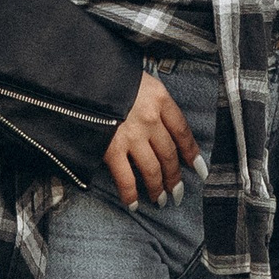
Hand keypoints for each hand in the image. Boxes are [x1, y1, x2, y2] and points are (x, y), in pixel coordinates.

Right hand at [103, 68, 200, 208]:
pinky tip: (133, 204)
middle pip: (169, 154)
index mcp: (160, 99)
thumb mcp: (138, 79)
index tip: (199, 168)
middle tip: (178, 192)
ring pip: (152, 169)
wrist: (79, 75)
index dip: (192, 152)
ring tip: (161, 201)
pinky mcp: (110, 148)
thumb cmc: (109, 75)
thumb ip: (151, 100)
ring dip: (158, 188)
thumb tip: (161, 123)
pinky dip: (130, 194)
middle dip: (175, 177)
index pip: (183, 131)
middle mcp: (150, 119)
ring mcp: (131, 135)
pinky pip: (125, 177)